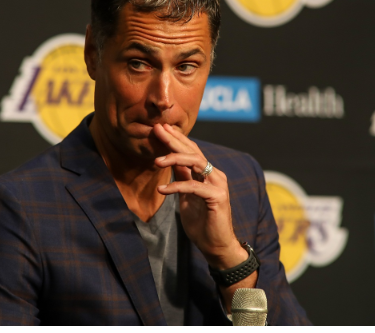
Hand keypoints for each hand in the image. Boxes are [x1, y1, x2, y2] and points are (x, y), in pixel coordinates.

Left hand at [153, 123, 247, 269]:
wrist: (216, 245)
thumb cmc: (201, 222)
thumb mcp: (187, 196)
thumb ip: (183, 177)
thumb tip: (171, 161)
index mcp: (208, 173)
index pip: (191, 150)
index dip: (177, 138)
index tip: (161, 128)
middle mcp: (215, 174)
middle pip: (193, 151)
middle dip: (174, 140)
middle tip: (158, 129)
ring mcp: (218, 184)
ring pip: (196, 163)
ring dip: (174, 158)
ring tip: (156, 161)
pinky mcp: (217, 197)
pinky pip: (193, 187)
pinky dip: (176, 187)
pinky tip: (161, 189)